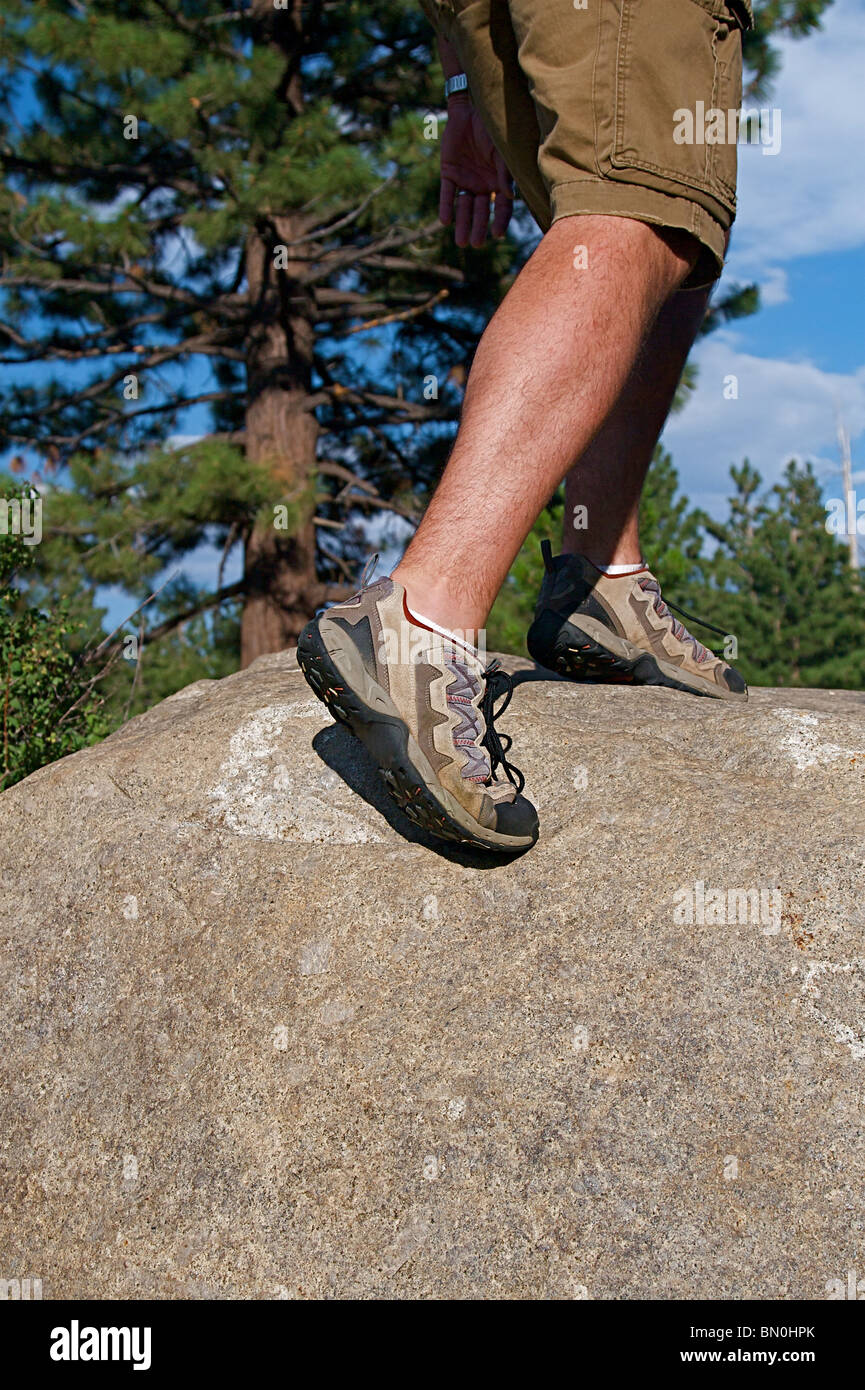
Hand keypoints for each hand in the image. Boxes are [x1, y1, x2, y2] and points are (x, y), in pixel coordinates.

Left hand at [439, 97, 513, 247]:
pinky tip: (445, 221)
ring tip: (461, 242)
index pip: (501, 207)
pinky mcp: (449, 173)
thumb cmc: (493, 129)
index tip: (497, 235)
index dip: (499, 221)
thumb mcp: (501, 152)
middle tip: (476, 244)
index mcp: (498, 182)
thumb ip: (504, 173)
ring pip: (464, 207)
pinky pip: (447, 193)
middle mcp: (482, 185)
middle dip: (478, 228)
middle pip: (481, 212)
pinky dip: (446, 206)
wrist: (471, 109)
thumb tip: (508, 196)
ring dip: (463, 224)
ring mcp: (466, 180)